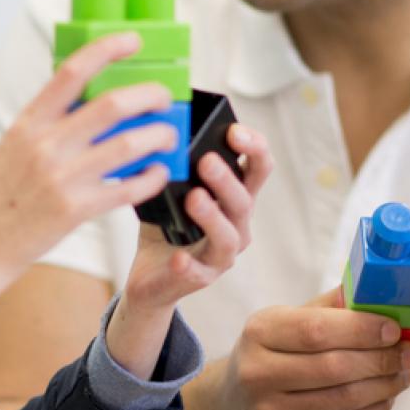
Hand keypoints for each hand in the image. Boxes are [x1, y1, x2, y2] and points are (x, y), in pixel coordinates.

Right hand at [0, 32, 179, 292]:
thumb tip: (77, 107)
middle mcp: (46, 146)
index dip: (107, 49)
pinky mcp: (75, 211)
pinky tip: (158, 172)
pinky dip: (151, 178)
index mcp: (28, 124)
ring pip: (128, 145)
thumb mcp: (5, 147)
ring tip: (168, 135)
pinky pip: (127, 189)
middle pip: (113, 105)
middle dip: (149, 95)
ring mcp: (63, 179)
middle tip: (163, 97)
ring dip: (158, 135)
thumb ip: (41, 127)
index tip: (131, 40)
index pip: (72, 72)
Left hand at [121, 125, 272, 311]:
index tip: (234, 130)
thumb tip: (160, 133)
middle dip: (227, 179)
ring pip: (228, 236)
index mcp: (235, 196)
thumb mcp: (171, 191)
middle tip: (206, 161)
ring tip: (194, 198)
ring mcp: (222, 254)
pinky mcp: (200, 278)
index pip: (258, 167)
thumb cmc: (167, 226)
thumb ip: (173, 166)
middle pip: (243, 200)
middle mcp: (237, 224)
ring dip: (213, 216)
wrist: (151, 277)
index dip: (254, 147)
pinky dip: (189, 265)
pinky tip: (177, 257)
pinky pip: (198, 273)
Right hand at [194, 287, 409, 409]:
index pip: (317, 330)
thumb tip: (380, 293)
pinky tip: (386, 397)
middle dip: (382, 360)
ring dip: (385, 386)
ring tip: (403, 373)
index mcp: (260, 333)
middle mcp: (259, 374)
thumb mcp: (287, 322)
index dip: (362, 330)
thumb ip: (331, 307)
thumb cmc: (272, 355)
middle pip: (335, 367)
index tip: (394, 329)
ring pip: (345, 400)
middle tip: (408, 353)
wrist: (232, 407)